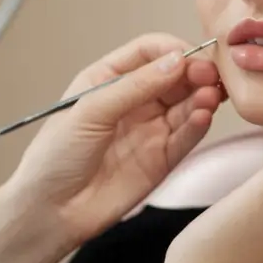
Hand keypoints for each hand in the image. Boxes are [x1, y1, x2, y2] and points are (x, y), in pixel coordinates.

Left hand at [5, 33, 224, 246]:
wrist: (50, 212)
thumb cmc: (56, 157)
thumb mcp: (90, 111)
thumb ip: (135, 86)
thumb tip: (177, 61)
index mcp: (108, 79)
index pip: (149, 52)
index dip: (173, 51)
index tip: (192, 56)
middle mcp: (133, 100)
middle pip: (174, 76)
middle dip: (195, 73)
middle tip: (212, 76)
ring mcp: (150, 129)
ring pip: (186, 105)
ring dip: (202, 98)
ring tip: (211, 97)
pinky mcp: (162, 158)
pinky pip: (186, 136)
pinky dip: (198, 125)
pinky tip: (204, 117)